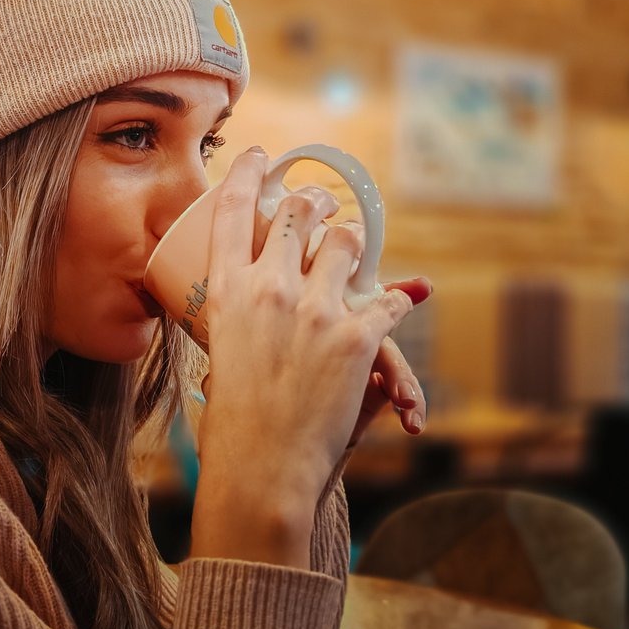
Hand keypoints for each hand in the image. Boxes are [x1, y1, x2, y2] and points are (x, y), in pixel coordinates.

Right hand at [190, 148, 417, 569]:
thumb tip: (249, 317)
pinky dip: (401, 298)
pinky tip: (409, 294)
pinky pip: (391, 298)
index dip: (246, 174)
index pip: (233, 212)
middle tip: (321, 205)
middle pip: (297, 215)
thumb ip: (238, 328)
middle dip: (313, 204)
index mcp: (226, 294)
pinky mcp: (357, 335)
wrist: (263, 473)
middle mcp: (269, 289)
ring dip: (352, 240)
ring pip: (345, 242)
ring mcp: (315, 309)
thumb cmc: (231, 429)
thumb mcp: (219, 360)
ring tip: (355, 244)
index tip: (258, 155)